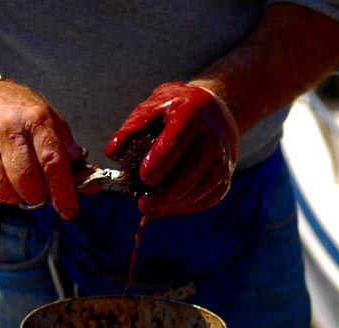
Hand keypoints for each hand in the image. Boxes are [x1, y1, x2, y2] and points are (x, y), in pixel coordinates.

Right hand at [0, 79, 91, 219]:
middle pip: (27, 182)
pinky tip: (3, 185)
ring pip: (4, 191)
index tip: (69, 210)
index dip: (63, 193)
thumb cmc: (21, 114)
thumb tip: (91, 185)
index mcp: (37, 122)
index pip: (52, 163)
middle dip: (39, 197)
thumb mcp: (52, 124)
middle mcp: (9, 132)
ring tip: (22, 187)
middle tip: (42, 193)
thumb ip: (72, 155)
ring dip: (17, 198)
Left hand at [105, 81, 238, 217]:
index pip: (179, 138)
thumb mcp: (152, 108)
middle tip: (143, 204)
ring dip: (176, 203)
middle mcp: (215, 134)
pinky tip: (167, 209)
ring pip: (203, 187)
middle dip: (167, 191)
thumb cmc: (175, 110)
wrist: (213, 111)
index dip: (161, 161)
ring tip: (151, 209)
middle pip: (193, 168)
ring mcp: (224, 157)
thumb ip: (132, 128)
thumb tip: (113, 152)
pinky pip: (209, 197)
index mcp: (194, 111)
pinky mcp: (226, 176)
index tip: (144, 178)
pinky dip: (187, 207)